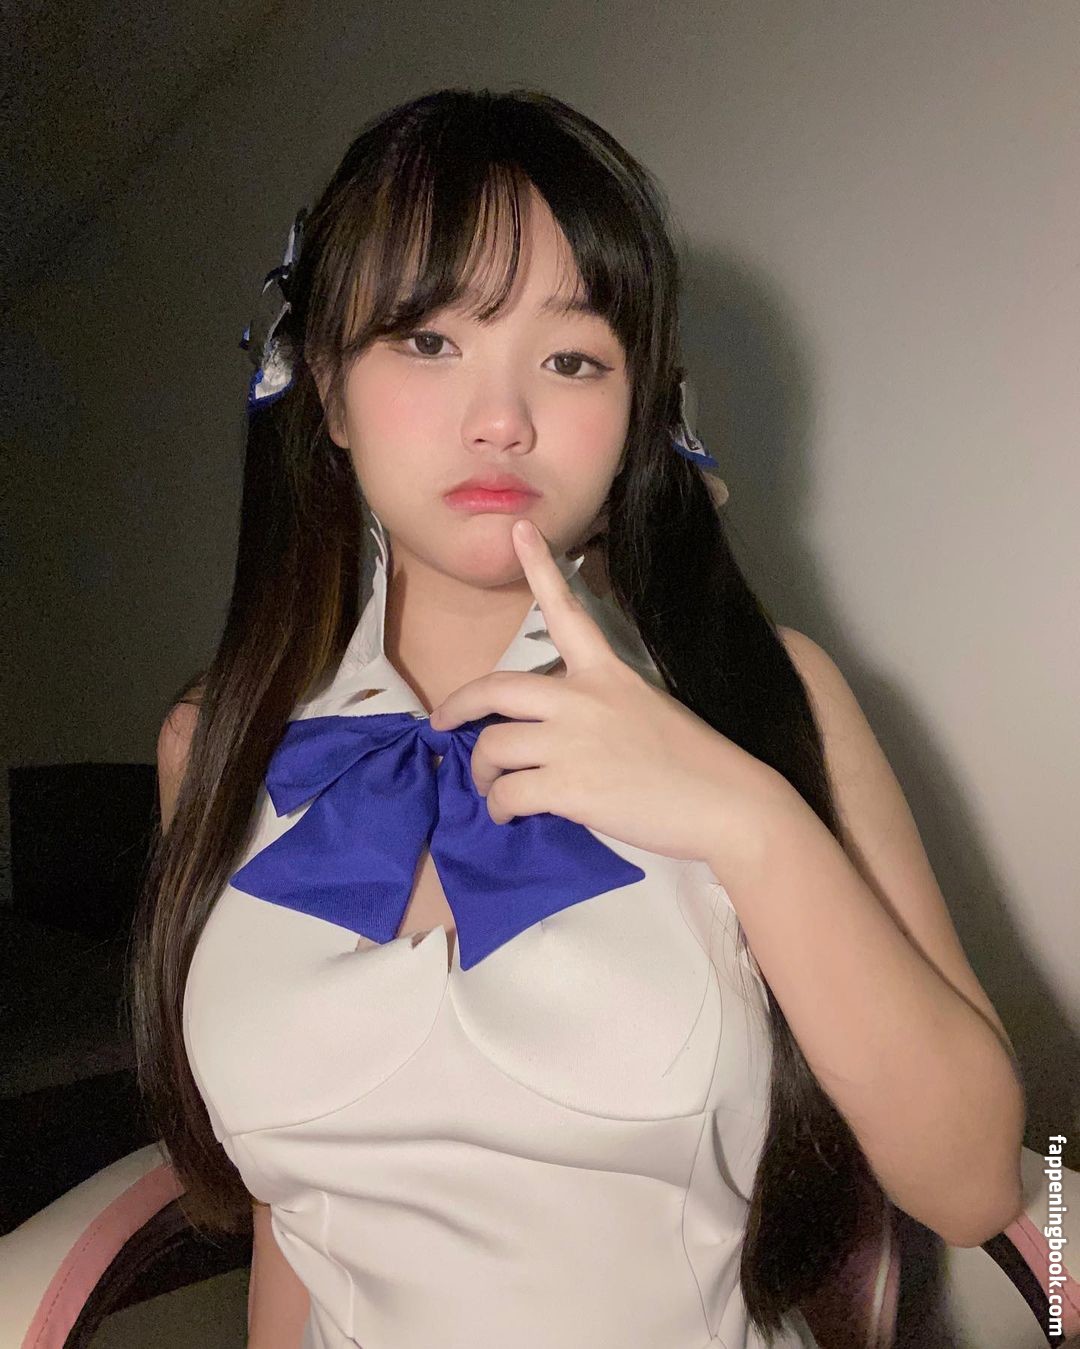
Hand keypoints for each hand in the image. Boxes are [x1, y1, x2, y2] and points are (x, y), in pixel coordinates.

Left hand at [428, 518, 793, 868]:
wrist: (727, 804)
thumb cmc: (695, 764)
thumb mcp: (647, 711)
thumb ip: (598, 711)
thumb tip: (557, 740)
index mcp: (607, 672)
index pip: (568, 611)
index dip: (540, 568)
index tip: (518, 530)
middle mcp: (583, 698)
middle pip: (496, 688)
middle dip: (458, 706)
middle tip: (442, 722)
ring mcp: (573, 742)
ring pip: (492, 748)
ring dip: (481, 773)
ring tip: (492, 788)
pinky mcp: (569, 787)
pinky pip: (506, 793)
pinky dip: (498, 808)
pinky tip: (508, 815)